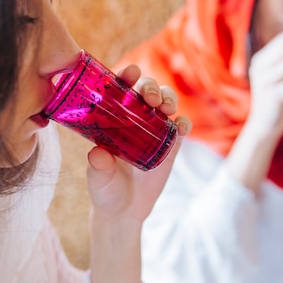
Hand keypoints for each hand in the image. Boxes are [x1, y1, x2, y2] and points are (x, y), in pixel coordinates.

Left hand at [86, 63, 190, 223]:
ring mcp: (154, 129)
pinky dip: (184, 122)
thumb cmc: (105, 189)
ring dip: (168, 98)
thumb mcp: (98, 179)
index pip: (119, 89)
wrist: (125, 211)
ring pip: (166, 102)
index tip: (130, 72)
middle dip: (151, 87)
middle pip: (146, 90)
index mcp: (112, 118)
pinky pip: (181, 127)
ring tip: (166, 108)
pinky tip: (182, 127)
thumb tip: (97, 153)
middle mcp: (134, 119)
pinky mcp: (171, 144)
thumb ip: (98, 167)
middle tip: (150, 98)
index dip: (126, 76)